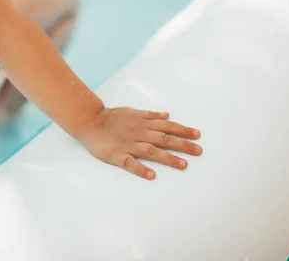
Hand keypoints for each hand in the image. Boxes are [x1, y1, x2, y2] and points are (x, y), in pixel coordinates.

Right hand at [80, 107, 201, 179]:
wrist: (90, 121)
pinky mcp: (117, 155)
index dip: (183, 130)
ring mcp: (128, 144)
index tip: (198, 135)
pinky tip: (152, 175)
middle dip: (183, 145)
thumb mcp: (133, 111)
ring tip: (183, 165)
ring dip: (168, 158)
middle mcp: (139, 133)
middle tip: (199, 151)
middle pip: (164, 139)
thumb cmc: (112, 117)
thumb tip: (167, 114)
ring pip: (151, 151)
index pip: (168, 126)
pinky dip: (141, 169)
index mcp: (144, 123)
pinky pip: (130, 163)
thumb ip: (150, 115)